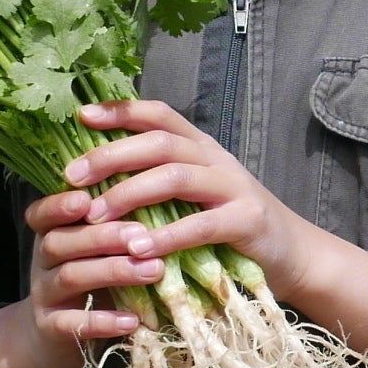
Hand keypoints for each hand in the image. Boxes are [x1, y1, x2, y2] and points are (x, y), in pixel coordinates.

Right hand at [0, 183, 166, 367]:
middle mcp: (42, 262)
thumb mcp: (94, 251)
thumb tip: (162, 203)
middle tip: (140, 235)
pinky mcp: (51, 328)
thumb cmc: (89, 280)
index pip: (42, 214)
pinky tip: (132, 320)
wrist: (54, 337)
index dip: (58, 205)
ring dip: (112, 271)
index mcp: (50, 234)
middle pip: (59, 242)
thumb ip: (113, 229)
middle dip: (102, 236)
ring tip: (153, 270)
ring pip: (70, 277)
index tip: (85, 200)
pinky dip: (103, 321)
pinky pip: (73, 323)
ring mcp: (44, 295)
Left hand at [60, 98, 367, 343]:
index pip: (159, 115)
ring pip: (175, 176)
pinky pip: (201, 224)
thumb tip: (99, 178)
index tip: (82, 116)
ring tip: (96, 215)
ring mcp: (235, 188)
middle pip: (159, 142)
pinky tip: (138, 249)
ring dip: (129, 194)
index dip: (121, 111)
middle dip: (111, 156)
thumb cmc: (231, 229)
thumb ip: (160, 183)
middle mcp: (217, 160)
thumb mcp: (196, 198)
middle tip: (73, 177)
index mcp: (201, 148)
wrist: (294, 256)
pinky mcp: (247, 221)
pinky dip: (166, 236)